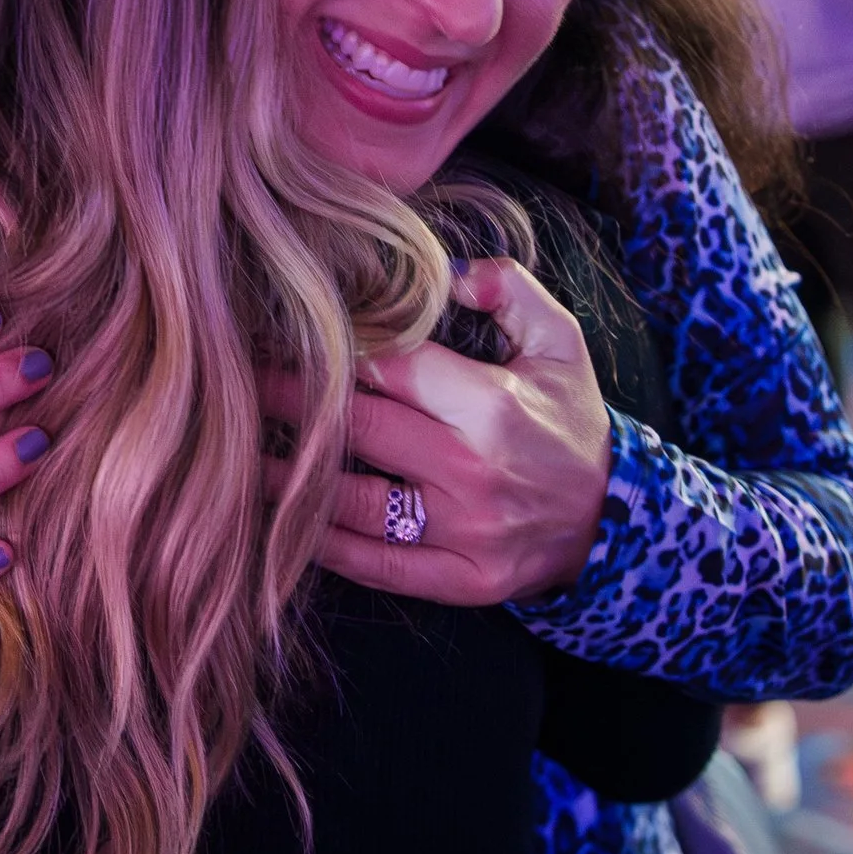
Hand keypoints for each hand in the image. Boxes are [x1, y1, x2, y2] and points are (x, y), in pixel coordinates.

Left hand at [266, 258, 611, 606]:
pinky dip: (324, 547)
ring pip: (354, 503)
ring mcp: (466, 532)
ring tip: (238, 455)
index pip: (387, 370)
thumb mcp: (560, 343)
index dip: (327, 352)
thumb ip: (509, 290)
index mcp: (490, 405)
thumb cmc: (571, 420)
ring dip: (289, 480)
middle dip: (289, 405)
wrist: (618, 520)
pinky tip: (281, 524)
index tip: (277, 336)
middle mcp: (472, 470)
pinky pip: (379, 566)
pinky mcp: (463, 581)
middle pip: (357, 431)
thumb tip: (446, 272)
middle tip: (234, 384)